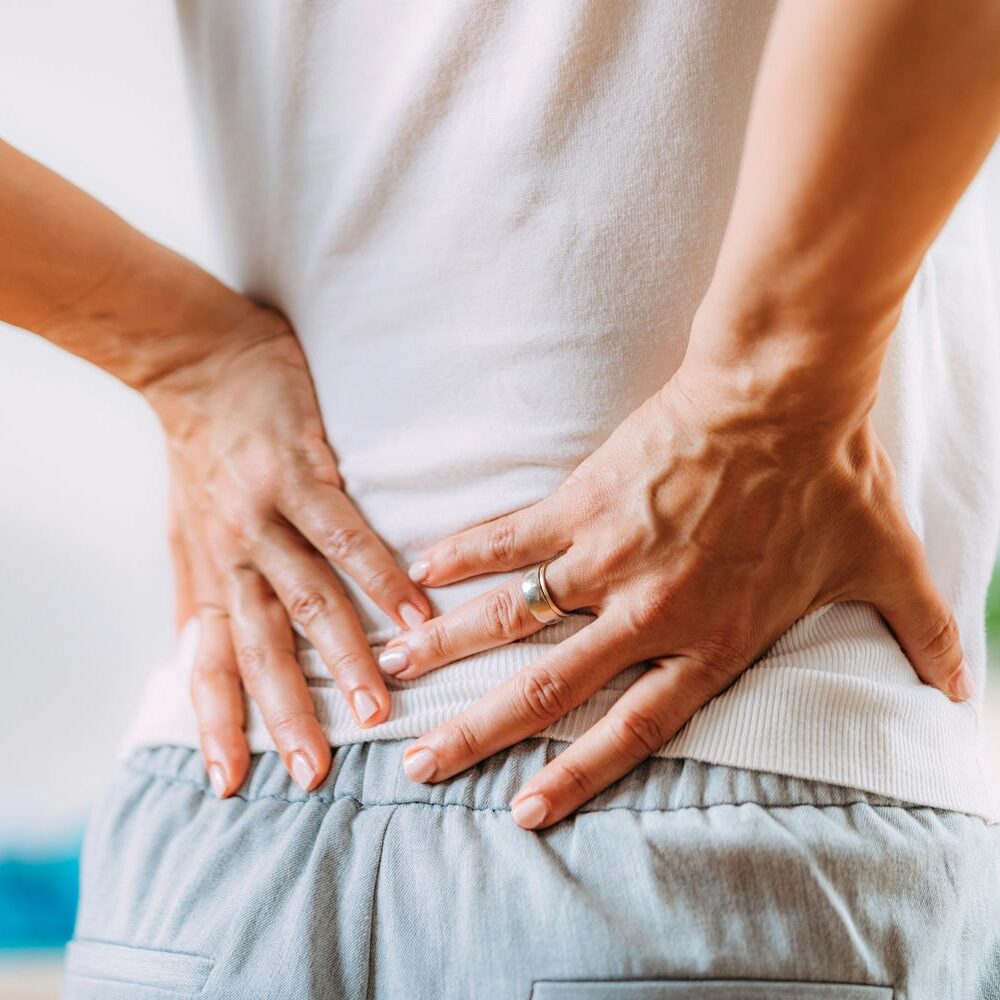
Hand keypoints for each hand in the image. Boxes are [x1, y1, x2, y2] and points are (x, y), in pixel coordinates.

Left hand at [149, 305, 431, 795]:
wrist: (196, 363)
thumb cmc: (200, 455)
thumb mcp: (185, 533)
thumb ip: (201, 595)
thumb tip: (195, 655)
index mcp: (207, 573)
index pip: (205, 662)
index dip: (215, 723)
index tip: (232, 783)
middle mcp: (231, 555)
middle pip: (258, 648)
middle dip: (285, 712)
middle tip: (315, 771)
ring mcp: (264, 515)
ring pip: (306, 599)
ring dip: (345, 656)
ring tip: (379, 707)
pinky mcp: (301, 474)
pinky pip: (346, 536)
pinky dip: (381, 577)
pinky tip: (413, 611)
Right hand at [384, 354, 970, 828]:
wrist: (784, 394)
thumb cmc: (832, 479)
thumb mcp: (884, 565)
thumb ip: (921, 635)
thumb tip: (966, 690)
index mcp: (710, 641)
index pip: (630, 730)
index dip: (573, 773)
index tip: (518, 808)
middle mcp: (648, 613)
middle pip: (549, 689)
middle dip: (477, 731)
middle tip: (418, 761)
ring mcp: (608, 557)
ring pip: (513, 618)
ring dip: (447, 650)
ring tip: (393, 672)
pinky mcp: (584, 501)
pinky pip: (512, 537)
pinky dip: (464, 556)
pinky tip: (419, 575)